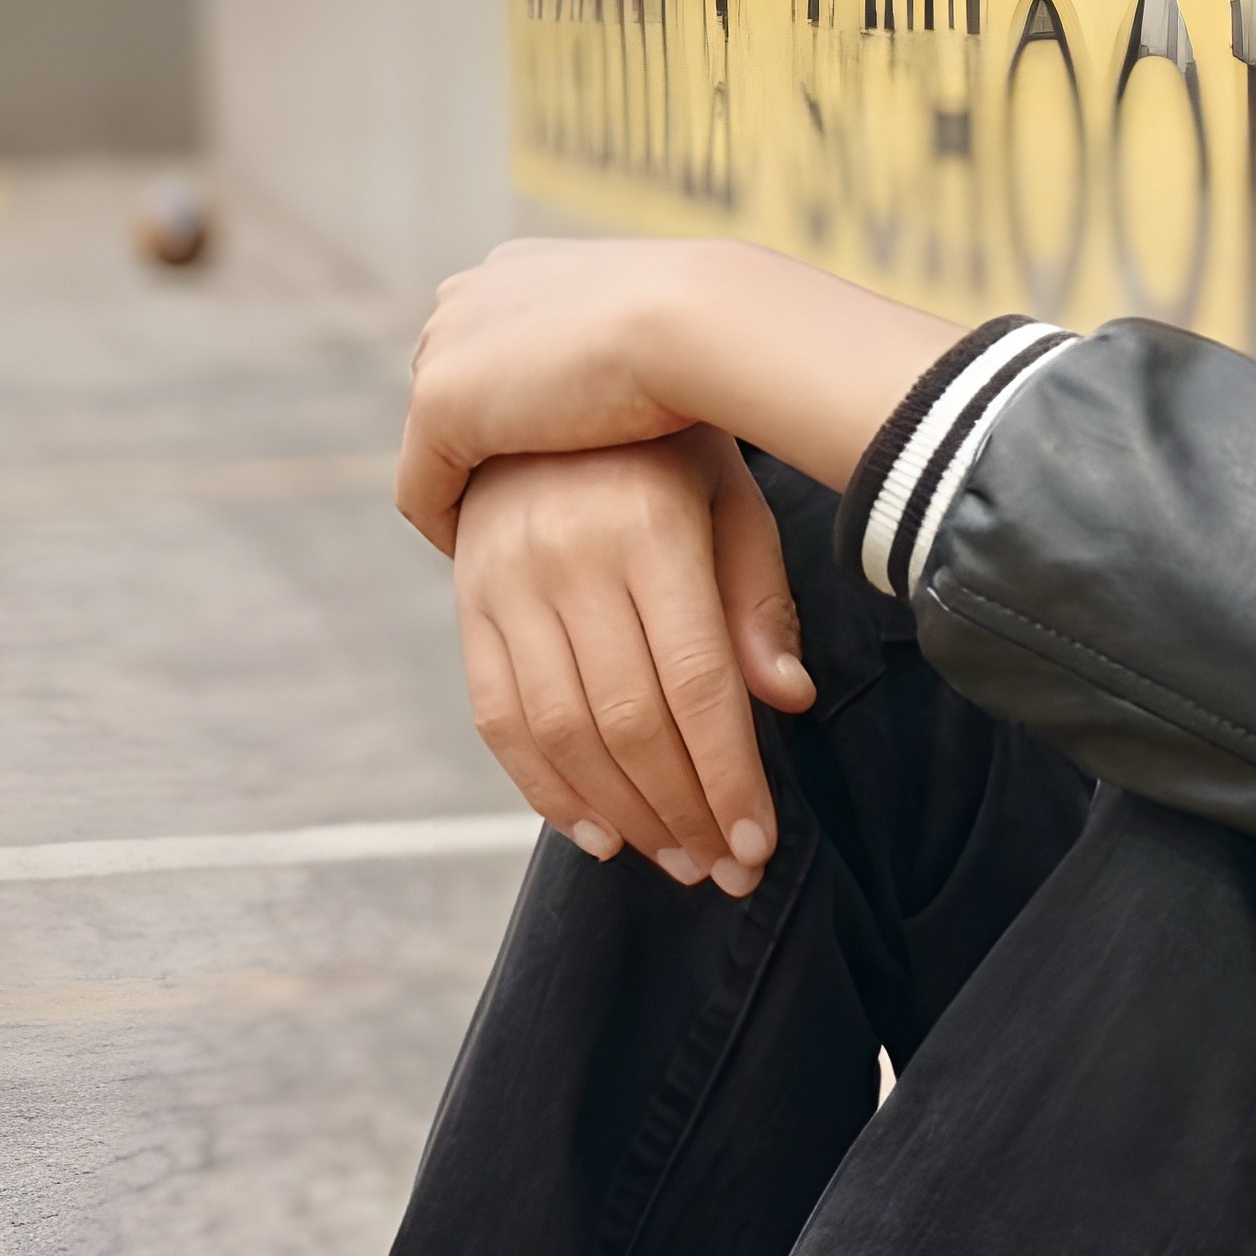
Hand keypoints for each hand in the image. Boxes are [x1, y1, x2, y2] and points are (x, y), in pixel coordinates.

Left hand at [399, 239, 702, 554]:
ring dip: (463, 492)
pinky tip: (489, 565)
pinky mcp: (440, 404)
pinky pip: (422, 489)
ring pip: (432, 442)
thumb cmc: (707, 335)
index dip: (511, 410)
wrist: (696, 323)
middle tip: (520, 519)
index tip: (543, 470)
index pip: (488, 347)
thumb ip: (622, 351)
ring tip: (505, 549)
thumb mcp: (657, 335)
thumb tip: (633, 386)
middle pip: (453, 389)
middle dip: (478, 448)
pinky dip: (448, 528)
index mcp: (517, 269)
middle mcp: (468, 297)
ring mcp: (447, 348)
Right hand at [453, 428, 816, 893]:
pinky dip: (545, 788)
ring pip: (563, 732)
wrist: (545, 385)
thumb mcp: (730, 499)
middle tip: (725, 870)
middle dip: (683, 812)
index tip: (759, 843)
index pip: (695, 682)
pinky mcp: (467, 603)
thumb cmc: (665, 450)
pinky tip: (598, 833)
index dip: (727, 774)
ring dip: (623, 815)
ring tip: (677, 860)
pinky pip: (498, 717)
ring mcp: (505, 582)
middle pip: (629, 721)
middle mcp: (567, 557)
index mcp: (647, 528)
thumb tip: (788, 700)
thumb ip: (758, 599)